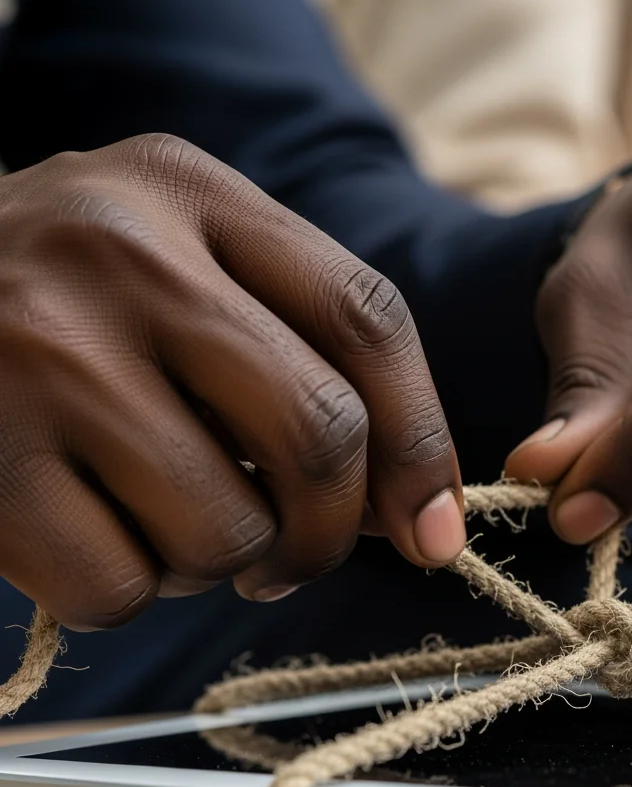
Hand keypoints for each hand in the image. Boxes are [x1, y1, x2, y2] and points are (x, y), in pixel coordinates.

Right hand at [0, 134, 463, 628]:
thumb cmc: (73, 296)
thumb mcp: (187, 265)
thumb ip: (302, 356)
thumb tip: (414, 512)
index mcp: (196, 195)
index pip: (367, 319)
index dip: (422, 441)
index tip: (432, 526)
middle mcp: (124, 257)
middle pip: (319, 431)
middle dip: (332, 530)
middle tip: (298, 554)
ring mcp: (45, 355)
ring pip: (225, 530)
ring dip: (224, 562)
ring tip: (173, 521)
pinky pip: (121, 586)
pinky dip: (134, 590)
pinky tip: (100, 535)